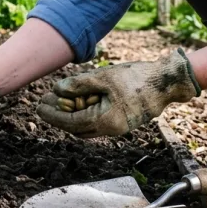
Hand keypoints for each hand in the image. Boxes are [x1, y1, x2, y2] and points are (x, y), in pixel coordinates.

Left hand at [37, 48, 200, 137]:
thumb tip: (57, 90)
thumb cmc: (137, 77)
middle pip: (77, 128)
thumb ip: (79, 84)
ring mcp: (119, 128)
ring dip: (72, 115)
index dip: (53, 115)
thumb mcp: (104, 77)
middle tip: (46, 103)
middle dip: (59, 116)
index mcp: (106, 121)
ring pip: (87, 127)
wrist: (167, 82)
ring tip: (60, 100)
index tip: (39, 106)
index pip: (71, 122)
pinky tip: (79, 100)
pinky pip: (98, 122)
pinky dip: (86, 114)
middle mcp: (112, 129)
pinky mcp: (123, 122)